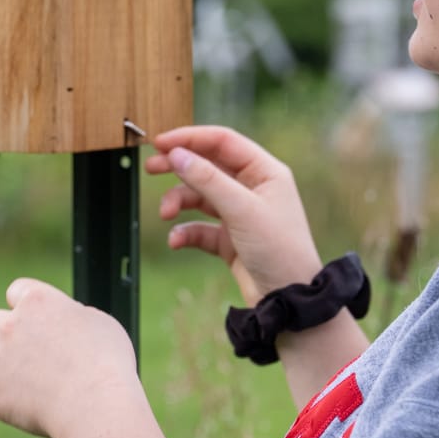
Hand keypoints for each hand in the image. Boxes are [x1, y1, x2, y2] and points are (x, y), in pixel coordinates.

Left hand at [0, 279, 138, 437]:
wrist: (96, 404)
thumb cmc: (108, 363)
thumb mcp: (100, 323)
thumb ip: (73, 317)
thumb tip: (66, 323)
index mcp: (37, 301)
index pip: (17, 291)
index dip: (27, 307)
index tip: (40, 323)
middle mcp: (10, 326)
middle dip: (6, 336)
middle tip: (30, 356)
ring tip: (17, 381)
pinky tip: (12, 408)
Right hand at [145, 126, 322, 305]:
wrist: (288, 299)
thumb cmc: (278, 249)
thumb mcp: (241, 209)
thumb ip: (207, 180)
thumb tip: (176, 154)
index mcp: (265, 171)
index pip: (223, 142)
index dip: (190, 138)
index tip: (160, 143)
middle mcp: (253, 188)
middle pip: (208, 166)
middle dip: (179, 167)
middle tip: (150, 168)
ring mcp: (240, 213)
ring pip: (200, 197)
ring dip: (179, 202)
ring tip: (165, 213)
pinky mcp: (230, 239)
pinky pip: (200, 227)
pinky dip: (185, 231)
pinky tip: (176, 240)